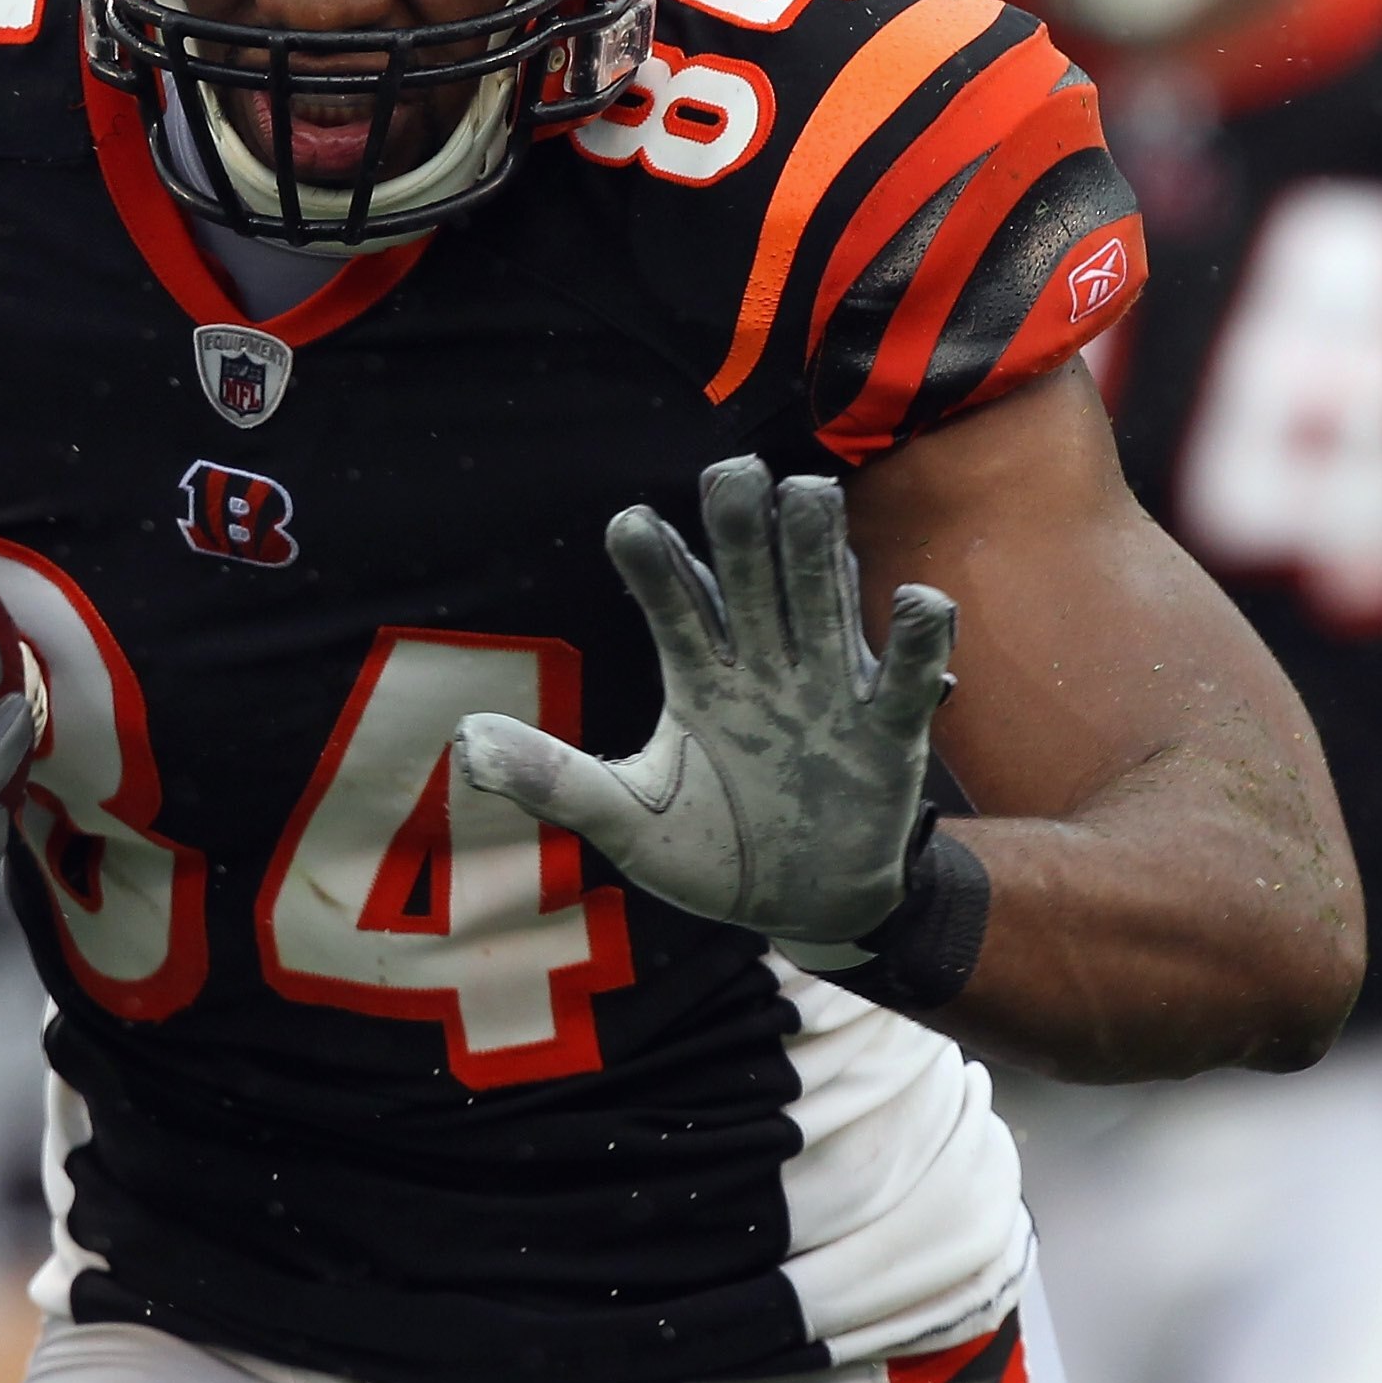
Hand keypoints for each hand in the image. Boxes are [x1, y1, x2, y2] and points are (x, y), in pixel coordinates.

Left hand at [454, 457, 954, 942]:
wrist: (803, 909)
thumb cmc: (713, 853)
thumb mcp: (626, 819)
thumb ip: (554, 780)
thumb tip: (463, 741)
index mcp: (700, 675)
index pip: (673, 602)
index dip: (654, 563)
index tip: (630, 525)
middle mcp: (764, 665)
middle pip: (752, 578)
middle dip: (742, 526)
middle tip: (733, 473)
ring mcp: (828, 691)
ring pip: (823, 599)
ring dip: (818, 548)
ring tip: (809, 494)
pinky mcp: (888, 733)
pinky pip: (907, 676)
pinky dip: (918, 638)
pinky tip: (916, 598)